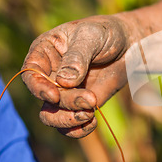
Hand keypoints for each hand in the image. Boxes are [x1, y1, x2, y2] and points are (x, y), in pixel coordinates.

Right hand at [22, 15, 130, 137]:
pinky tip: (93, 122)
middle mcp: (50, 76)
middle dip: (65, 103)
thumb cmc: (107, 32)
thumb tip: (63, 82)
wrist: (131, 44)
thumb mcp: (91, 37)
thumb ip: (77, 57)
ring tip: (90, 114)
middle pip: (45, 99)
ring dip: (69, 119)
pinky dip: (79, 129)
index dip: (38, 87)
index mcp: (45, 53)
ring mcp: (65, 92)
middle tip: (90, 100)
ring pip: (53, 116)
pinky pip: (72, 124)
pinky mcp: (82, 104)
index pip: (31, 74)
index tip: (54, 96)